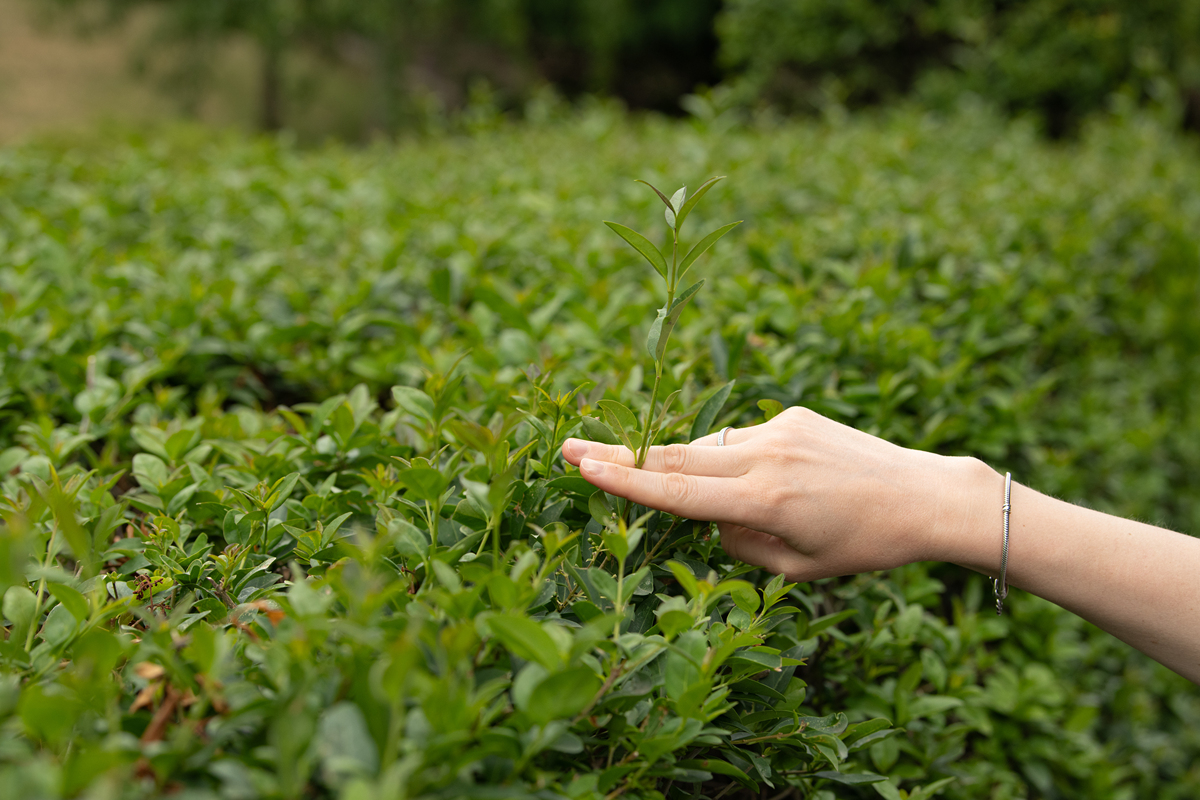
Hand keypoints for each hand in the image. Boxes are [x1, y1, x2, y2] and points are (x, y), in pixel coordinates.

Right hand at [562, 406, 992, 581]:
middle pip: (675, 457)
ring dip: (685, 466)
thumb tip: (705, 514)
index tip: (581, 466)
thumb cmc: (865, 545)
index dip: (624, 481)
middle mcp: (766, 457)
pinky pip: (742, 440)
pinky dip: (732, 460)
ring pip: (708, 449)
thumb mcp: (797, 570)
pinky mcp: (792, 416)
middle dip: (619, 455)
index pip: (677, 493)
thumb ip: (738, 542)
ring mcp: (779, 430)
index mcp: (766, 502)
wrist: (926, 495)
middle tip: (567, 446)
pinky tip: (765, 483)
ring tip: (711, 498)